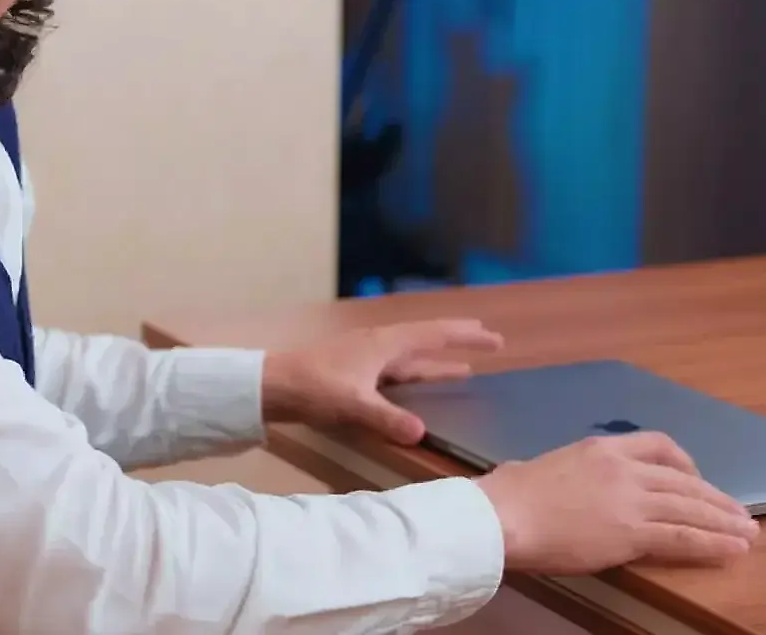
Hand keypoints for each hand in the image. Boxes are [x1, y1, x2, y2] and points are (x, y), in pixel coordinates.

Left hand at [260, 319, 503, 442]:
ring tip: (465, 370)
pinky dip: (415, 376)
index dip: (465, 336)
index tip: (494, 337)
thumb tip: (420, 432)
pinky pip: (397, 372)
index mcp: (383, 344)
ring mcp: (366, 359)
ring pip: (412, 359)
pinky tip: (419, 386)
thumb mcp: (352, 404)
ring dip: (438, 363)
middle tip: (490, 343)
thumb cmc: (312, 387)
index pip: (433, 335)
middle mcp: (379, 346)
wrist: (271, 384)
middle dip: (458, 343)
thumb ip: (386, 417)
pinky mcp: (356, 373)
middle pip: (427, 341)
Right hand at [476, 430, 759, 574]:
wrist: (503, 517)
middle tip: (739, 512)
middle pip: (683, 480)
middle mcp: (623, 469)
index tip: (696, 478)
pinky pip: (684, 536)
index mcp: (601, 449)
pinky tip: (733, 549)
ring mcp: (631, 500)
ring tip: (749, 532)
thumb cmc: (508, 494)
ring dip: (724, 521)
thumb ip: (554, 472)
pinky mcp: (633, 532)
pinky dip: (714, 543)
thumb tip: (533, 475)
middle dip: (716, 498)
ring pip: (691, 508)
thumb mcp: (535, 467)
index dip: (686, 463)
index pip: (658, 444)